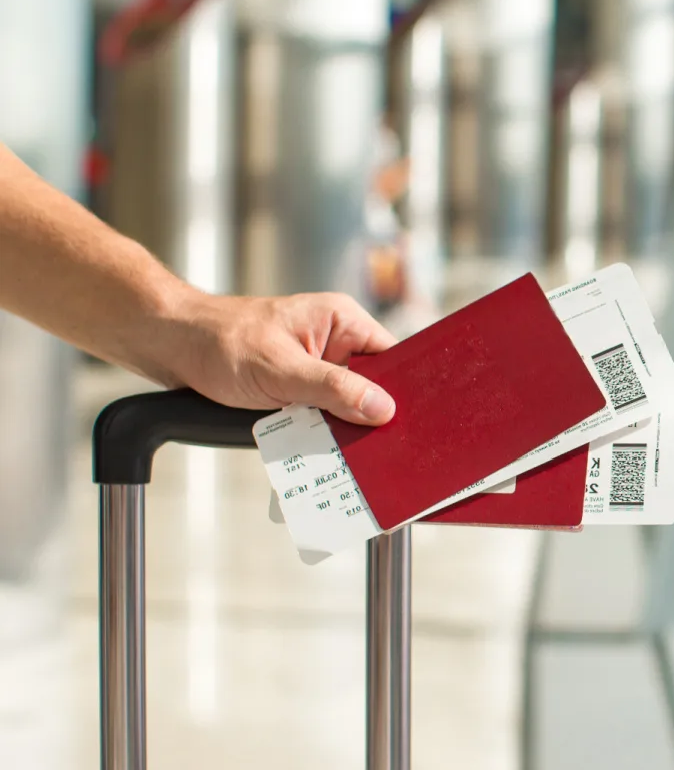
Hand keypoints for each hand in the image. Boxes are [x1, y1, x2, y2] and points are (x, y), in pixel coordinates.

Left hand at [162, 291, 397, 424]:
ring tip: (344, 449)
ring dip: (341, 425)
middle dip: (369, 414)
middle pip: (371, 384)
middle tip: (375, 444)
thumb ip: (334, 389)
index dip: (400, 389)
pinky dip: (319, 428)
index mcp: (340, 320)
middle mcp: (333, 339)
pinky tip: (318, 446)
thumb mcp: (282, 371)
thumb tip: (382, 408)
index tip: (406, 422)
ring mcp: (315, 362)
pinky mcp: (297, 383)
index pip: (389, 357)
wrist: (171, 346)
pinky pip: (321, 410)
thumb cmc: (220, 343)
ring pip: (345, 402)